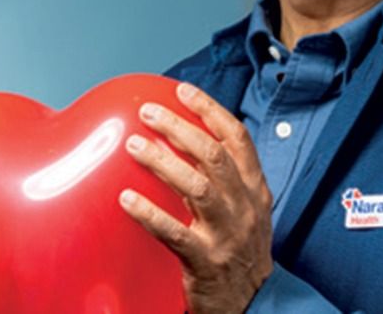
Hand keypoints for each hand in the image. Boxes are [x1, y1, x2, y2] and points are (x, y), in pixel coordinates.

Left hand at [120, 82, 273, 313]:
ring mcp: (228, 234)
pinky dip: (150, 214)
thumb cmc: (242, 253)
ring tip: (135, 145)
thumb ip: (227, 181)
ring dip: (163, 162)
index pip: (238, 139)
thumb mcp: (248, 211)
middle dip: (180, 127)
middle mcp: (245, 207)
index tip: (184, 91)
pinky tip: (126, 200)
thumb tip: (188, 143)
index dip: (211, 111)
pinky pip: (175, 233)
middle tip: (148, 112)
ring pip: (198, 186)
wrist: (255, 304)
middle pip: (214, 155)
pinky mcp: (207, 261)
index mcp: (256, 190)